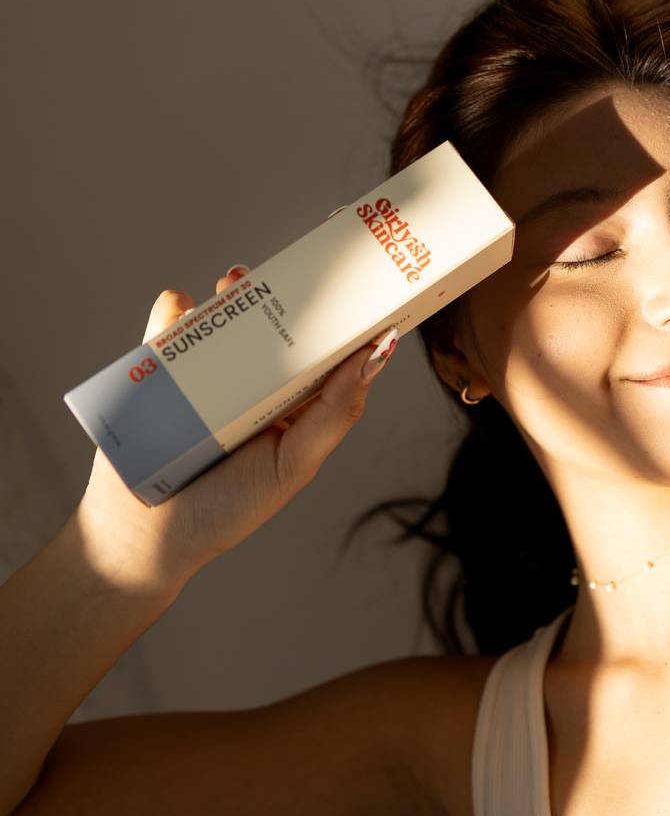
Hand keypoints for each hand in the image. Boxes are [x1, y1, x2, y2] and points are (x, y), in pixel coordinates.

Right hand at [75, 259, 396, 593]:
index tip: (353, 281)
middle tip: (284, 275)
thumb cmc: (228, 511)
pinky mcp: (157, 373)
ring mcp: (204, 377)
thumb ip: (336, 412)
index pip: (322, 354)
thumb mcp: (295, 465)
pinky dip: (175, 310)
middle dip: (280, 295)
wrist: (144, 539)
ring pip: (222, 320)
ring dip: (230, 294)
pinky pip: (167, 328)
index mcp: (292, 407)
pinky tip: (185, 309)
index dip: (338, 319)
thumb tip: (378, 353)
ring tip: (233, 284)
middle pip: (272, 327)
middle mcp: (252, 387)